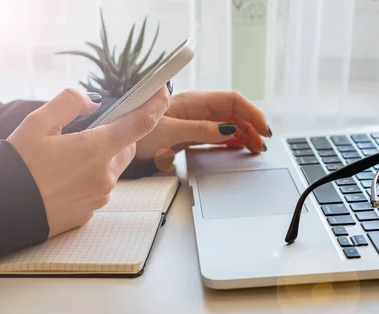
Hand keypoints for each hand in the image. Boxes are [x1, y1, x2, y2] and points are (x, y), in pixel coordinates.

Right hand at [7, 87, 169, 236]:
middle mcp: (104, 175)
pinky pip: (100, 190)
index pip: (140, 124)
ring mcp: (99, 197)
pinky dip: (90, 180)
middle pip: (127, 147)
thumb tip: (92, 103)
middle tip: (90, 132)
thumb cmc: (16, 165)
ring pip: (113, 170)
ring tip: (67, 159)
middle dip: (117, 136)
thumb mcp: (37, 123)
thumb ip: (69, 103)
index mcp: (95, 149)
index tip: (161, 93)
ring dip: (102, 159)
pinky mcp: (90, 213)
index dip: (155, 106)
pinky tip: (64, 179)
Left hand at [134, 92, 270, 164]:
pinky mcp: (188, 133)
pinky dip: (230, 140)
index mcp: (194, 102)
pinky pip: (215, 134)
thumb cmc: (135, 129)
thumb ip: (199, 129)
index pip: (231, 101)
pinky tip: (239, 147)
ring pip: (226, 125)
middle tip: (262, 144)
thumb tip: (227, 131)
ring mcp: (193, 121)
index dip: (251, 112)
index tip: (262, 127)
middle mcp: (196, 109)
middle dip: (251, 126)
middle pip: (232, 113)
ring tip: (255, 148)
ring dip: (243, 134)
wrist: (115, 138)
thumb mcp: (169, 132)